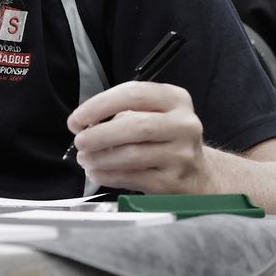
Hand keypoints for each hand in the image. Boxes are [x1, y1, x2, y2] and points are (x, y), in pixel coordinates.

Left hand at [65, 81, 212, 193]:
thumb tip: (83, 123)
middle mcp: (183, 125)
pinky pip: (132, 178)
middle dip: (99, 134)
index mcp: (176, 99)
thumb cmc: (165, 138)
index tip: (77, 118)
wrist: (198, 174)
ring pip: (132, 154)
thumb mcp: (155, 113)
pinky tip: (96, 173)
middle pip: (134, 125)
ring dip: (100, 158)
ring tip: (85, 158)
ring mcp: (181, 155)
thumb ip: (124, 111)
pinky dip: (108, 175)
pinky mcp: (172, 182)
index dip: (100, 105)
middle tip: (79, 141)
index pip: (133, 94)